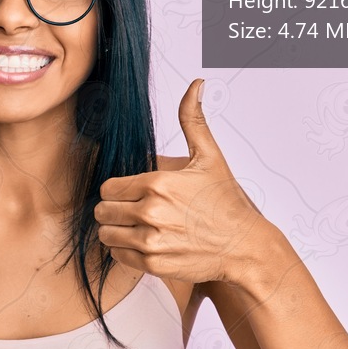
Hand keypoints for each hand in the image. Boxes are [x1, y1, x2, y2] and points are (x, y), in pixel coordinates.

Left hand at [95, 78, 271, 284]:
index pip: (108, 187)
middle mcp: (150, 212)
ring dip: (116, 230)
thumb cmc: (225, 201)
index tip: (131, 193)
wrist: (244, 246)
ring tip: (135, 227)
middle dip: (113, 209)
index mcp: (157, 183)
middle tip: (131, 210)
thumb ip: (193, 120)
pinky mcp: (152, 264)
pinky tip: (142, 242)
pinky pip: (117, 255)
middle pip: (102, 210)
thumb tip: (196, 85)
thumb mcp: (210, 157)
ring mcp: (150, 241)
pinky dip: (124, 250)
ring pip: (105, 234)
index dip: (117, 189)